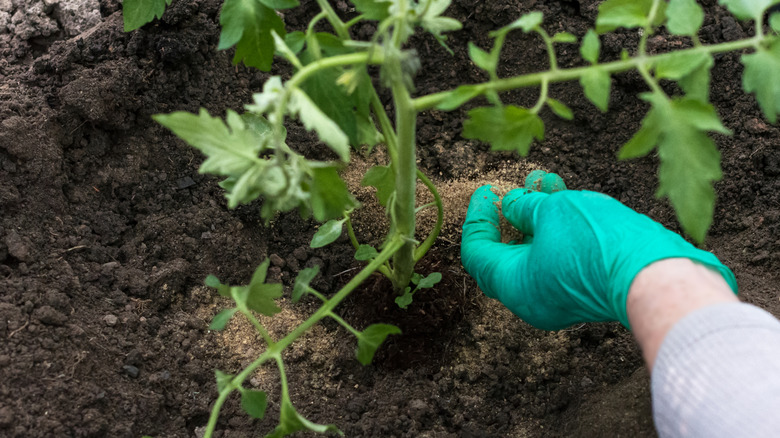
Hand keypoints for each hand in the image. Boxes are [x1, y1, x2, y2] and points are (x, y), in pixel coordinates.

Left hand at [460, 171, 737, 329]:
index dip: (478, 218)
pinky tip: (564, 194)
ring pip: (536, 249)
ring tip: (542, 178)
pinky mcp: (583, 287)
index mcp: (514, 286)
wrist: (656, 273)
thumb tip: (513, 205)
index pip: (479, 252)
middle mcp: (532, 298)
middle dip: (510, 212)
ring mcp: (558, 295)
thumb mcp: (552, 212)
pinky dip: (557, 227)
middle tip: (512, 186)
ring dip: (537, 213)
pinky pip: (558, 255)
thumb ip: (525, 207)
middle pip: (506, 252)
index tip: (486, 192)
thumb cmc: (596, 244)